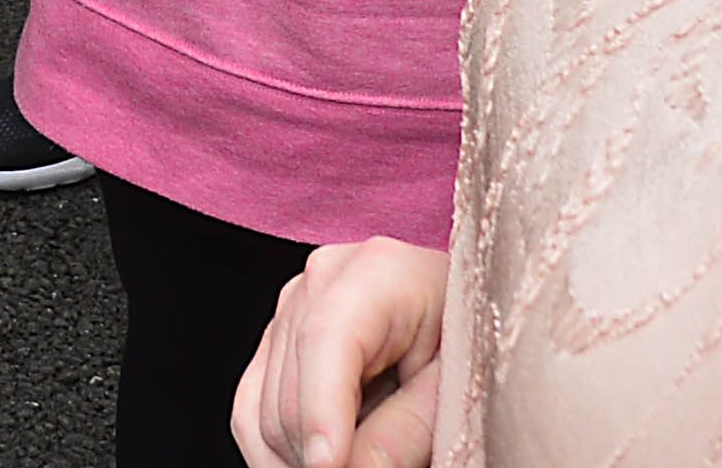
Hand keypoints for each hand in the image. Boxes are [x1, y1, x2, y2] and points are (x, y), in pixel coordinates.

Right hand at [230, 238, 448, 467]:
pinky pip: (252, 411)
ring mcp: (292, 309)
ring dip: (299, 458)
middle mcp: (321, 281)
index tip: (329, 466)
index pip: (327, 339)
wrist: (462, 316)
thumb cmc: (469, 342)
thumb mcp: (455, 387)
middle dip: (319, 455)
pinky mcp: (278, 341)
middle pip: (291, 390)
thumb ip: (406, 429)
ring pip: (263, 411)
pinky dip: (279, 452)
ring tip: (354, 464)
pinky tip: (321, 463)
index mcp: (378, 271)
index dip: (321, 409)